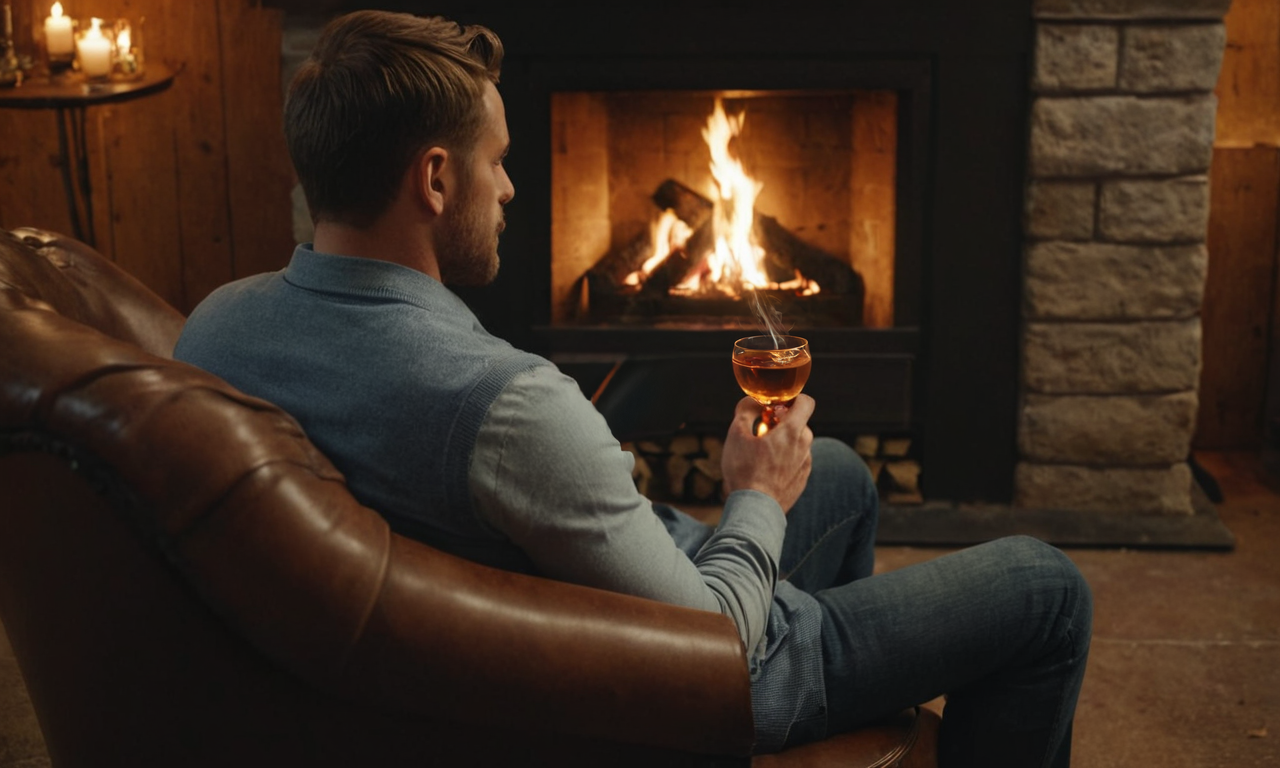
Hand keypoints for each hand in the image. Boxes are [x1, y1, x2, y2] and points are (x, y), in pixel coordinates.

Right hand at [720, 395, 813, 513]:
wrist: (754, 509)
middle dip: (783, 421)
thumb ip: (746, 410)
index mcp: (792, 431)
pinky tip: (766, 469)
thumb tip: (752, 401)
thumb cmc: (745, 470)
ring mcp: (805, 465)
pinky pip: (796, 461)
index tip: (775, 405)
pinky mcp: (802, 480)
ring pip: (798, 443)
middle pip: (800, 423)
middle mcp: (805, 446)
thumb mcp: (737, 434)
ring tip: (761, 452)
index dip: (792, 398)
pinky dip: (785, 459)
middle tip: (762, 429)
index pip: (806, 402)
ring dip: (784, 441)